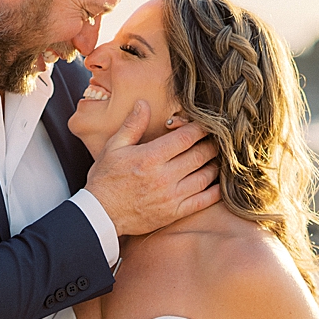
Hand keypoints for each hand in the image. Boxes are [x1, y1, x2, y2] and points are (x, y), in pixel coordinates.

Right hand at [84, 100, 221, 235]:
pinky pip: (203, 201)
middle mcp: (164, 177)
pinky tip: (218, 183)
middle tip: (215, 139)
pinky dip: (216, 191)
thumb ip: (132, 125)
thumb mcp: (113, 147)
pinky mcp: (174, 213)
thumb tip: (143, 104)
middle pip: (201, 155)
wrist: (100, 215)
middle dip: (212, 144)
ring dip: (215, 164)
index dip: (201, 128)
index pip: (186, 137)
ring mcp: (171, 197)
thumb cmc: (105, 180)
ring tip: (215, 157)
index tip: (205, 124)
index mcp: (151, 157)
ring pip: (206, 176)